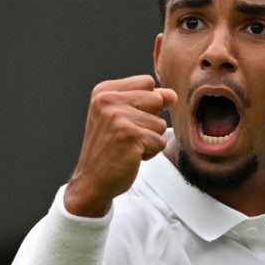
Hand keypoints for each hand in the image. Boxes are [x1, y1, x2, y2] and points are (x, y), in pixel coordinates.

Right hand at [65, 75, 176, 216]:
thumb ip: (147, 101)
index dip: (146, 104)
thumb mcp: (123, 117)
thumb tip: (172, 95)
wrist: (92, 181)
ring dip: (150, 139)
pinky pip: (160, 141)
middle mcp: (108, 100)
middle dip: (150, 121)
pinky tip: (131, 156)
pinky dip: (150, 153)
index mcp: (104, 91)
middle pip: (157, 100)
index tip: (125, 120)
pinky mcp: (131, 136)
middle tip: (126, 136)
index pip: (147, 83)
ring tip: (128, 147)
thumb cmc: (110, 148)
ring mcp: (119, 117)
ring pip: (161, 123)